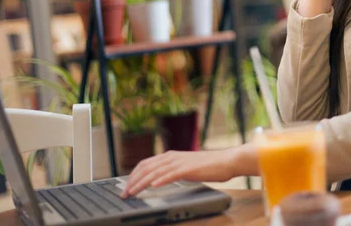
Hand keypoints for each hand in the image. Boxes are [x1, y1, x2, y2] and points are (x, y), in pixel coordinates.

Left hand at [120, 149, 236, 198]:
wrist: (225, 161)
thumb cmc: (207, 166)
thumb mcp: (185, 167)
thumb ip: (172, 170)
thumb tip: (158, 179)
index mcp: (170, 156)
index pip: (145, 163)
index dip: (133, 175)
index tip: (125, 187)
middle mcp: (172, 157)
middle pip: (146, 167)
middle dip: (132, 181)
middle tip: (124, 194)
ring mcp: (180, 162)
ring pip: (155, 171)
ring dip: (141, 182)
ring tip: (133, 192)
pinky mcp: (189, 169)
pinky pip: (171, 174)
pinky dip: (161, 179)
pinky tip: (153, 185)